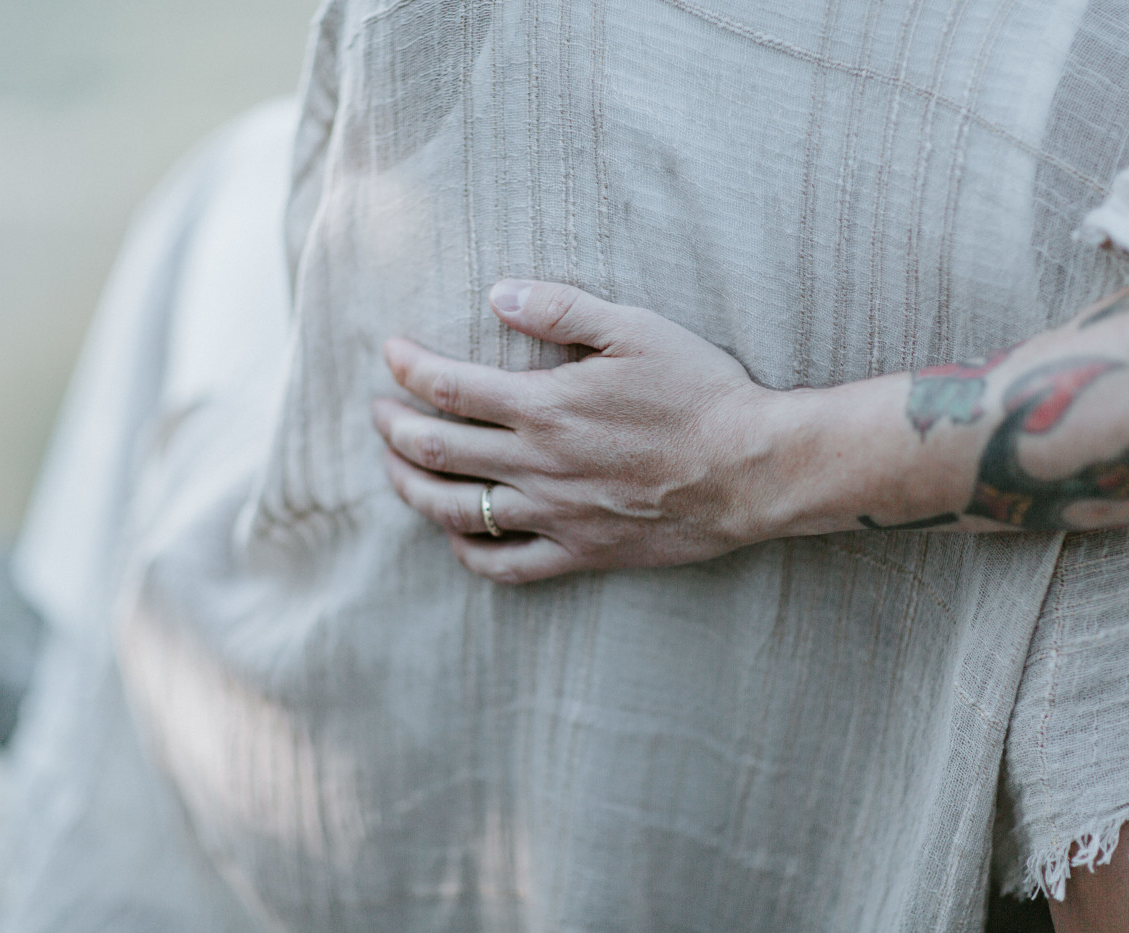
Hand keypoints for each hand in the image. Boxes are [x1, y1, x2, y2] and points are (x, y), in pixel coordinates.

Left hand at [372, 280, 811, 582]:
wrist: (752, 468)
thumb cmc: (699, 392)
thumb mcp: (635, 329)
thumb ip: (561, 309)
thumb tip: (496, 295)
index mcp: (544, 406)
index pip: (447, 387)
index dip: (408, 368)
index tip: (390, 353)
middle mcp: (537, 465)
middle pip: (434, 451)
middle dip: (392, 427)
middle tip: (377, 411)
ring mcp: (554, 515)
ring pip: (454, 511)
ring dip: (411, 487)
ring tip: (395, 468)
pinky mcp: (580, 552)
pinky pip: (506, 566)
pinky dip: (470, 552)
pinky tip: (458, 537)